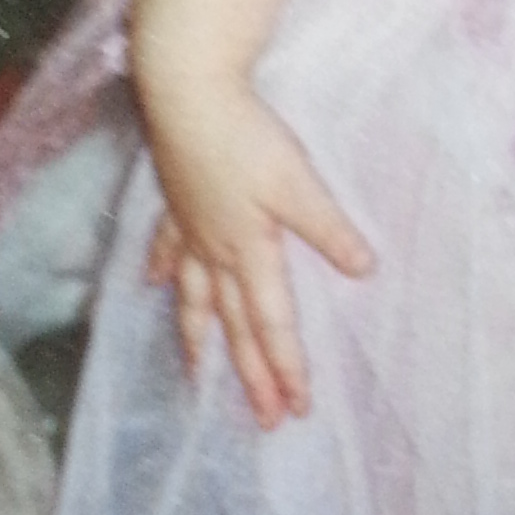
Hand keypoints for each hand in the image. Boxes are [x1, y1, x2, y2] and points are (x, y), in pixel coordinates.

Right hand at [138, 76, 373, 428]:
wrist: (188, 95)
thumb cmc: (246, 138)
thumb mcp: (298, 183)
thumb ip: (329, 229)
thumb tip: (364, 270)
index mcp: (250, 252)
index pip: (271, 324)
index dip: (285, 368)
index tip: (295, 408)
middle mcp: (215, 252)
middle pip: (235, 325)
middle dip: (250, 375)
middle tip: (263, 419)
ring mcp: (189, 230)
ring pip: (193, 298)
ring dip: (197, 339)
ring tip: (196, 375)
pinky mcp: (174, 202)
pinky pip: (165, 248)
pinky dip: (158, 270)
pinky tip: (150, 284)